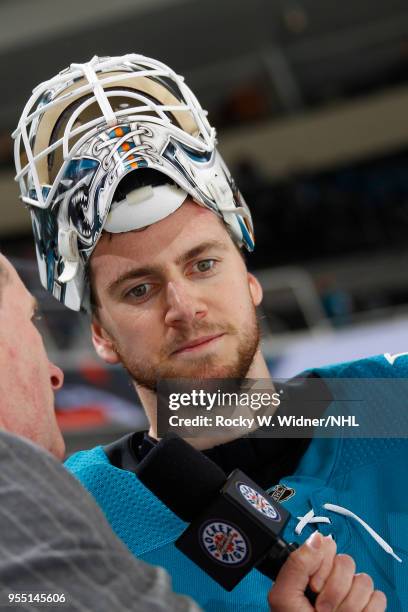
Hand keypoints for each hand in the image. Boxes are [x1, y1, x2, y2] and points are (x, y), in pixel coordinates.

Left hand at [268, 532, 386, 610]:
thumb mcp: (284, 598)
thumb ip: (296, 565)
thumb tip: (317, 538)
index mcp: (309, 570)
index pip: (326, 545)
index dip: (321, 564)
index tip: (312, 586)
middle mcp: (332, 577)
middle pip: (347, 562)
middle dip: (334, 589)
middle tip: (320, 609)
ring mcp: (352, 592)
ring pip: (364, 580)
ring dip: (348, 605)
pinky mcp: (370, 607)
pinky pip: (378, 598)